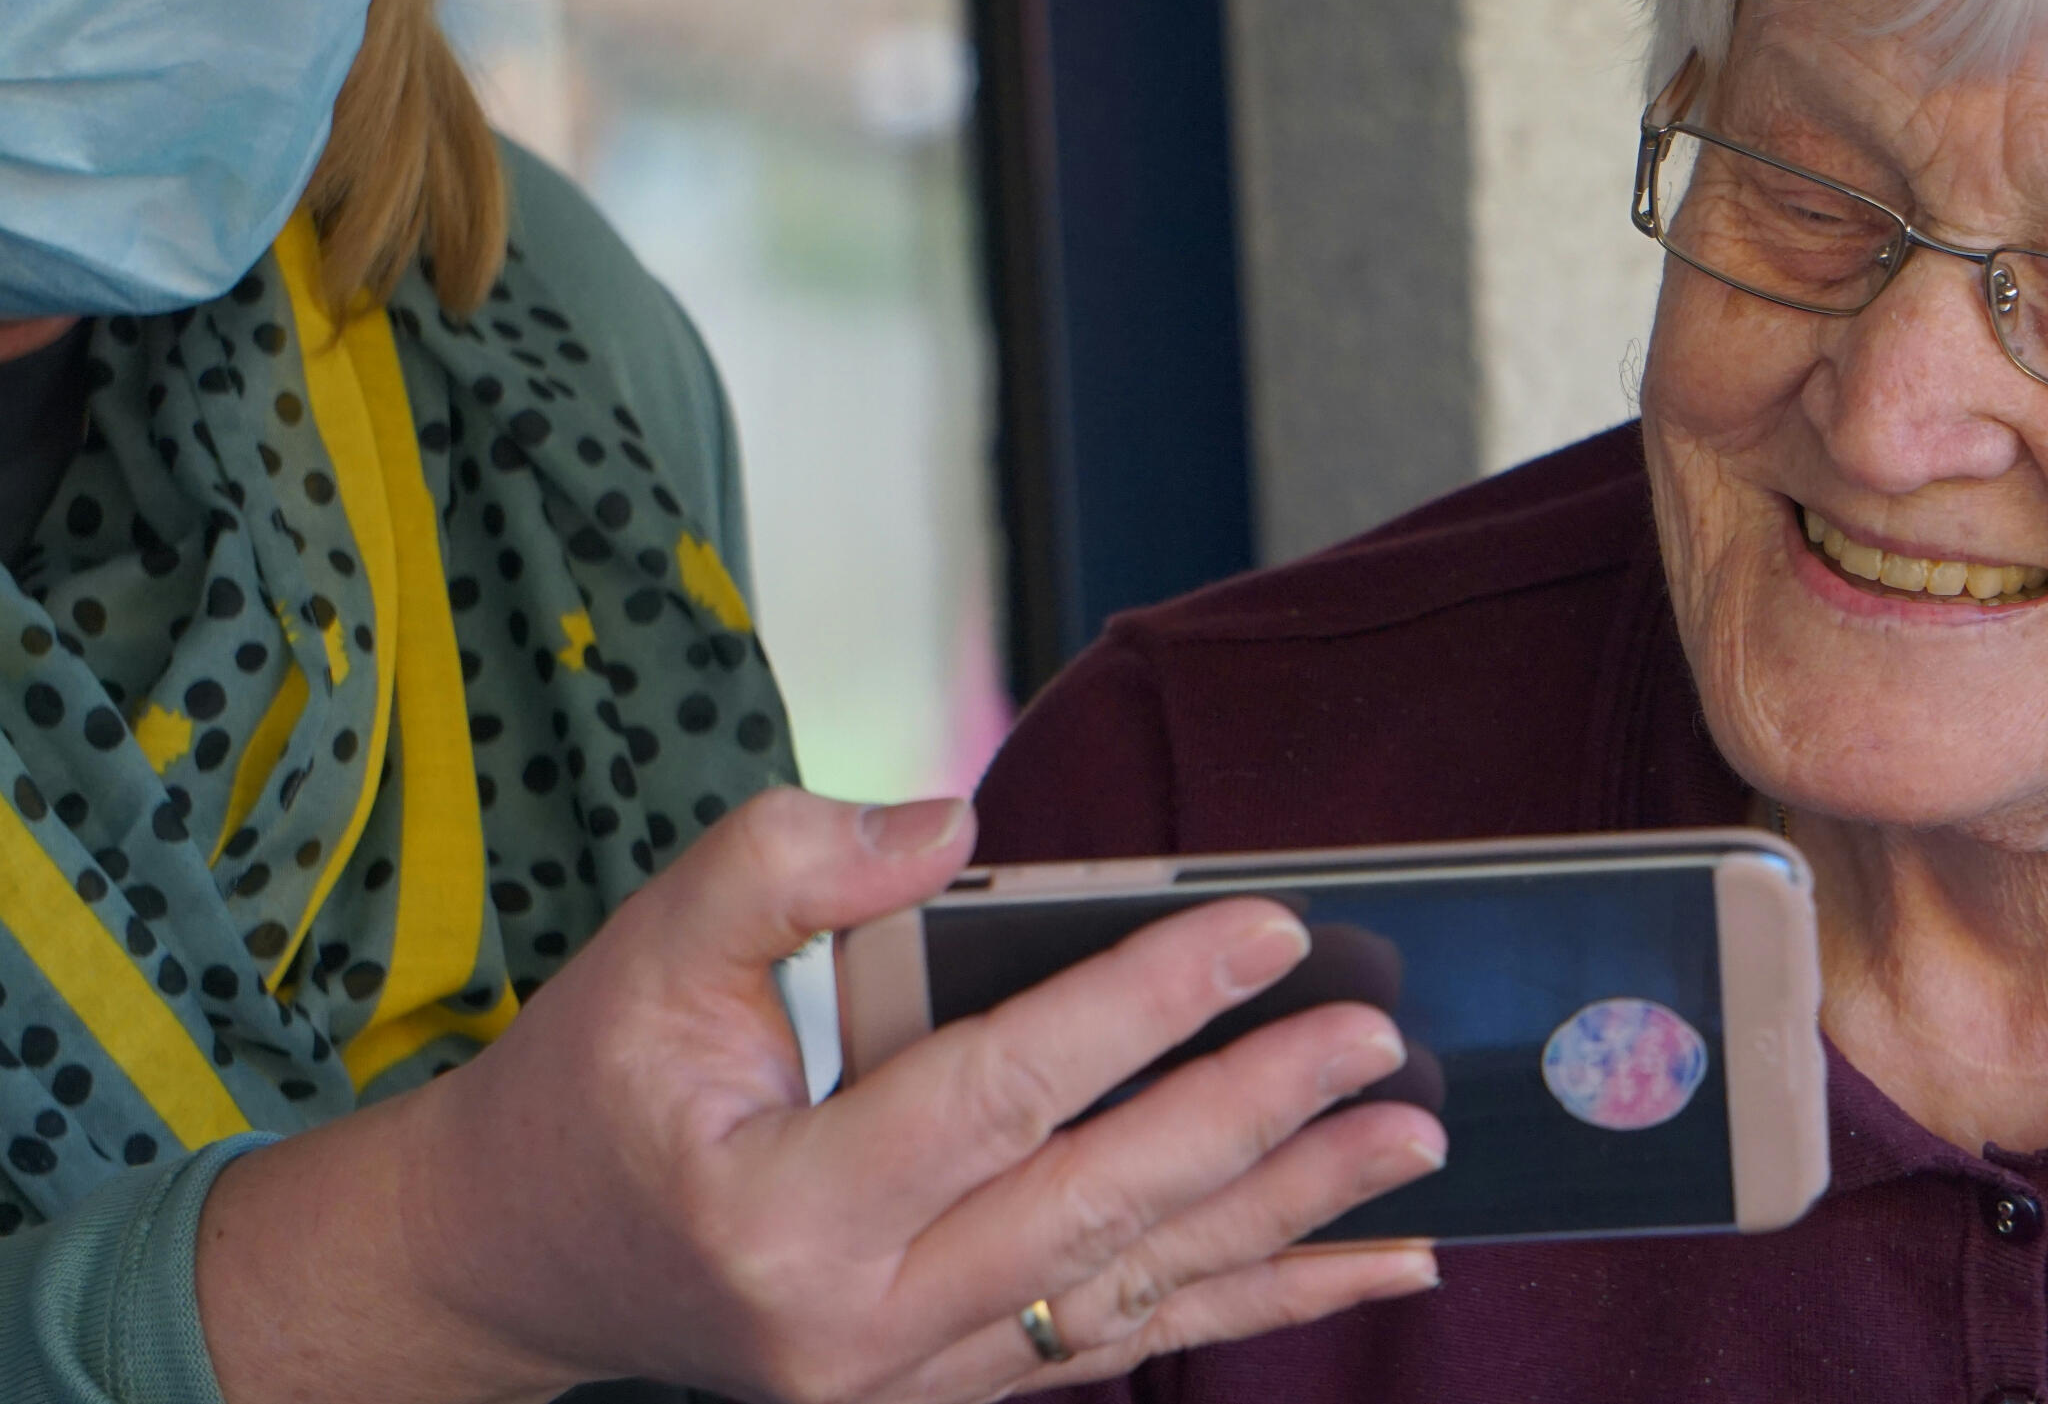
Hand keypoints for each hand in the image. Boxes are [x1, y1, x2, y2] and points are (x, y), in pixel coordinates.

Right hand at [202, 788, 1443, 1403]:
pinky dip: (1238, 1303)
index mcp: (782, 1208)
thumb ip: (790, 862)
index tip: (1268, 926)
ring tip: (1409, 1156)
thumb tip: (958, 821)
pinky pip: (1113, 1343)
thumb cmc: (589, 1088)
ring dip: (1286, 1222)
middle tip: (1380, 1046)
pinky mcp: (940, 1389)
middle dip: (1257, 1120)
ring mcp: (905, 1381)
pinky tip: (1347, 1270)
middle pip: (1099, 1207)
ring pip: (1131, 1292)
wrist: (516, 1263)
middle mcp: (855, 1324)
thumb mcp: (648, 946)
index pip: (1001, 1088)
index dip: (1143, 1000)